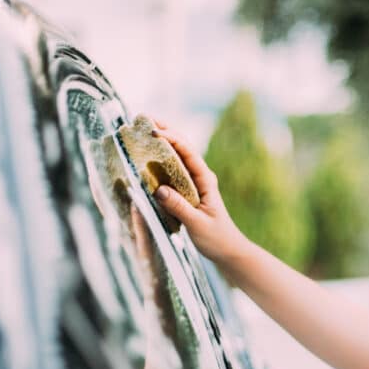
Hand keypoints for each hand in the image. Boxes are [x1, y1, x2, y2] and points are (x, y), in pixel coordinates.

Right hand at [147, 117, 248, 265]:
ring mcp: (193, 184)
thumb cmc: (216, 238)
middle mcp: (200, 177)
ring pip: (175, 157)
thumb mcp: (198, 224)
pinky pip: (171, 172)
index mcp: (206, 180)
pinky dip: (158, 162)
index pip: (188, 152)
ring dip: (160, 143)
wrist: (228, 250)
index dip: (172, 138)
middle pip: (181, 148)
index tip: (153, 131)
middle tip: (142, 118)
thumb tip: (159, 189)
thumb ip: (180, 208)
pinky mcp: (186, 192)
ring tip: (140, 130)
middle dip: (164, 131)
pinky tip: (144, 157)